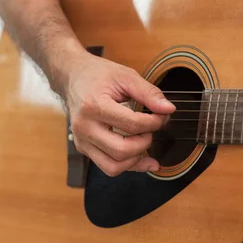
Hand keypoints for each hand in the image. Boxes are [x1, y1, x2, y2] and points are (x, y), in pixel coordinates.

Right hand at [59, 51, 175, 176]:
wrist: (73, 77)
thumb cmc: (99, 75)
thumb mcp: (126, 76)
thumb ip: (149, 93)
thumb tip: (169, 110)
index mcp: (93, 106)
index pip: (132, 124)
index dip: (155, 122)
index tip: (162, 115)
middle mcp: (84, 127)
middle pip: (122, 150)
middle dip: (146, 141)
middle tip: (152, 127)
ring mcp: (81, 141)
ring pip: (114, 166)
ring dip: (137, 158)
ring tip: (145, 140)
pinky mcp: (84, 148)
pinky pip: (108, 167)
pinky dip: (129, 166)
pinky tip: (144, 159)